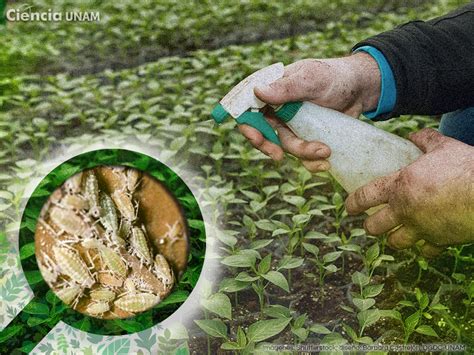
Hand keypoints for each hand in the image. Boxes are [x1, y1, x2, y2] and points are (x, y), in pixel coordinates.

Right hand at [239, 52, 380, 171]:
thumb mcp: (311, 80)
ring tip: (326, 151)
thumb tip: (257, 90)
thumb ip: (286, 88)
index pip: (247, 109)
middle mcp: (277, 110)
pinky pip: (302, 156)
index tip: (256, 138)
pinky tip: (326, 162)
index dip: (247, 125)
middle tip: (279, 156)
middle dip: (270, 147)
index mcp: (272, 91)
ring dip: (303, 153)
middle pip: (262, 134)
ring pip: (286, 146)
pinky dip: (312, 162)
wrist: (361, 89)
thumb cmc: (334, 76)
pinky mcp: (306, 137)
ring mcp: (291, 125)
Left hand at [345, 128, 473, 256]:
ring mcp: (421, 228)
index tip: (348, 208)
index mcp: (400, 186)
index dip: (352, 204)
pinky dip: (425, 248)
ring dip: (393, 239)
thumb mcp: (443, 147)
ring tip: (395, 234)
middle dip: (370, 226)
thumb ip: (426, 140)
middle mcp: (405, 210)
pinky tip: (427, 242)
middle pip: (374, 226)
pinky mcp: (439, 241)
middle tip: (372, 223)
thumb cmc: (465, 167)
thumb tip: (415, 134)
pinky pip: (426, 251)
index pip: (364, 196)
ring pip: (395, 242)